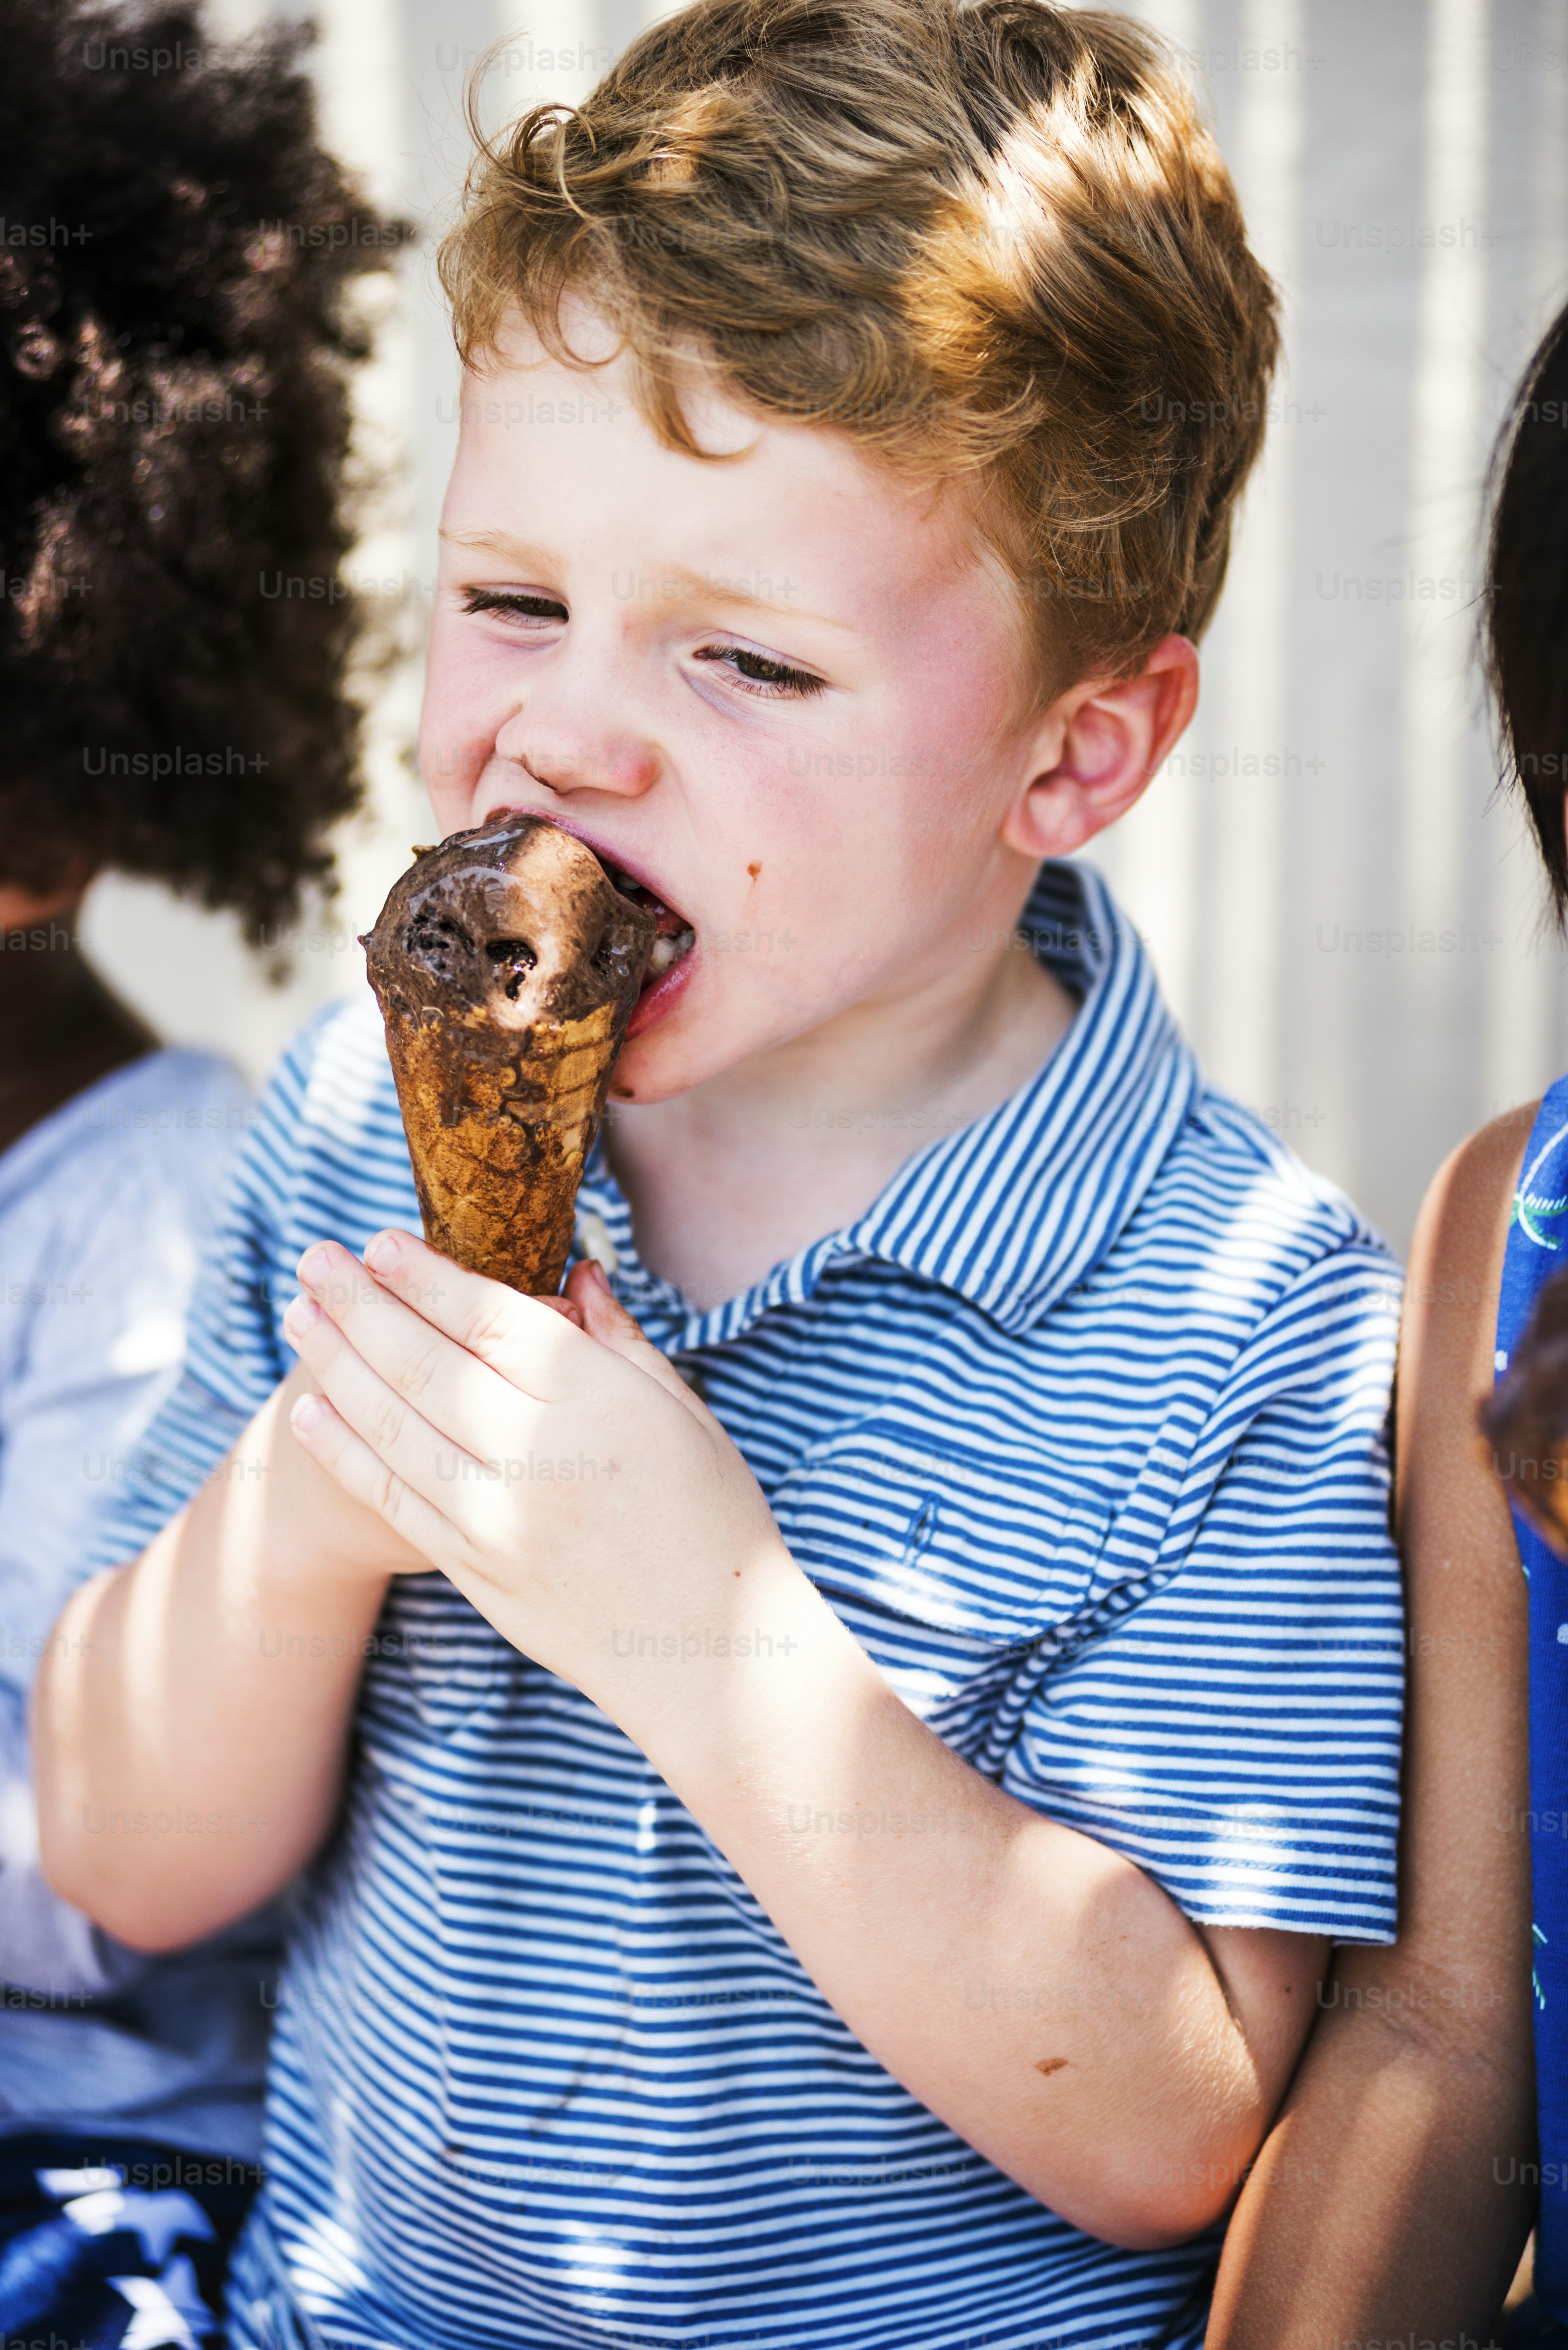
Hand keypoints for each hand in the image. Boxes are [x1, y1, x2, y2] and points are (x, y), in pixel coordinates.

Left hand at [279, 1232, 803, 1725]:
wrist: (707, 1656)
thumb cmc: (712, 1520)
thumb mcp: (686, 1413)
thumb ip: (621, 1340)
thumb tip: (577, 1271)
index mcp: (599, 1403)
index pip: (491, 1321)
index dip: (428, 1276)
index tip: (380, 1239)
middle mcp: (538, 1456)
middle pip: (425, 1364)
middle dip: (360, 1304)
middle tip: (314, 1259)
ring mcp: (497, 1519)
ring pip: (394, 1425)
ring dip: (336, 1364)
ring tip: (299, 1315)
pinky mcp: (473, 1570)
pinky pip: (391, 1497)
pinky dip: (344, 1449)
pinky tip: (310, 1409)